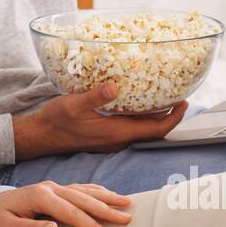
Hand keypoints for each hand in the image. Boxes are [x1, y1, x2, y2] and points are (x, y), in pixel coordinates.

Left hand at [0, 181, 133, 226]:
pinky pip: (80, 188)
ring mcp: (53, 186)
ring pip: (85, 191)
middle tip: (128, 218)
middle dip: (106, 209)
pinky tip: (107, 193)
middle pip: (83, 199)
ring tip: (127, 202)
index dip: (89, 224)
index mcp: (40, 196)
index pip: (70, 212)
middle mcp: (50, 188)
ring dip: (106, 197)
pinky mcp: (54, 189)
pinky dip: (95, 191)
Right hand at [12, 84, 187, 160]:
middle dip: (169, 114)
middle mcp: (118, 138)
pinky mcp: (106, 135)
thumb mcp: (73, 105)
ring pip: (142, 128)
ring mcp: (112, 138)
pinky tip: (137, 101)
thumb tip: (113, 87)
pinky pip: (131, 127)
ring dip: (155, 115)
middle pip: (153, 130)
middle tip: (178, 94)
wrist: (41, 136)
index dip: (173, 117)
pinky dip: (141, 115)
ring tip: (163, 95)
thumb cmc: (56, 122)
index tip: (184, 102)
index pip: (155, 129)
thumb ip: (94, 97)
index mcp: (116, 132)